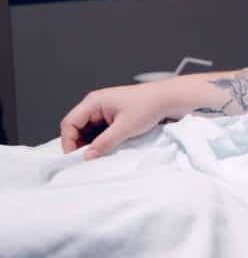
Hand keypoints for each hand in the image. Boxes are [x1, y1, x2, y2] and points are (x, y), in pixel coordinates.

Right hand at [59, 82, 175, 158]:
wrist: (168, 99)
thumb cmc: (149, 105)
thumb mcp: (125, 128)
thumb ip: (104, 143)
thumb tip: (88, 156)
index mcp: (94, 102)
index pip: (69, 123)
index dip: (69, 142)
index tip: (75, 158)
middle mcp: (96, 104)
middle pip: (76, 127)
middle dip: (80, 144)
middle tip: (87, 159)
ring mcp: (104, 110)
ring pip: (88, 131)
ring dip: (91, 143)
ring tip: (99, 155)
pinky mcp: (113, 116)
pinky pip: (99, 130)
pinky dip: (101, 140)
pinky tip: (108, 149)